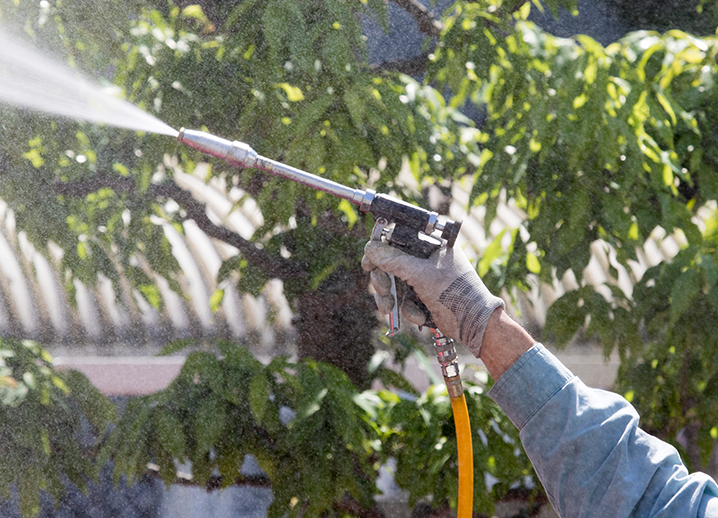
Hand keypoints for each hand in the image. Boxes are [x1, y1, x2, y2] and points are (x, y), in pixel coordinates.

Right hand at [362, 241, 504, 356]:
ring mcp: (425, 275)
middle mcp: (428, 256)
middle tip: (380, 288)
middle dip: (383, 278)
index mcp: (433, 242)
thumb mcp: (421, 274)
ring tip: (388, 308)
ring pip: (394, 280)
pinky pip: (404, 297)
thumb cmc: (456, 293)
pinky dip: (407, 308)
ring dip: (390, 296)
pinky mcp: (424, 294)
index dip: (381, 247)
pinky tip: (420, 315)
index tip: (369, 260)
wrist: (474, 324)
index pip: (399, 236)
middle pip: (392, 260)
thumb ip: (393, 260)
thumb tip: (370, 249)